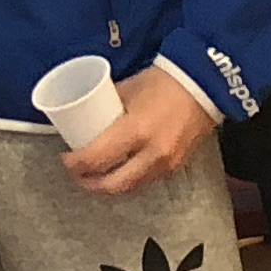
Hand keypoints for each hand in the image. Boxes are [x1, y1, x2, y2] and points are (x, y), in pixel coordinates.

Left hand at [62, 65, 217, 194]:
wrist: (205, 85)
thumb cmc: (164, 81)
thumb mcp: (128, 89)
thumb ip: (107, 104)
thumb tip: (83, 113)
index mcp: (136, 131)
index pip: (96, 159)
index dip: (75, 164)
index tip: (66, 159)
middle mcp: (152, 154)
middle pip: (112, 184)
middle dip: (89, 183)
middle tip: (76, 173)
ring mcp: (167, 164)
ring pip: (130, 188)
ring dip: (109, 186)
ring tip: (94, 176)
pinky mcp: (177, 168)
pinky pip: (146, 182)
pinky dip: (129, 181)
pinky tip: (119, 173)